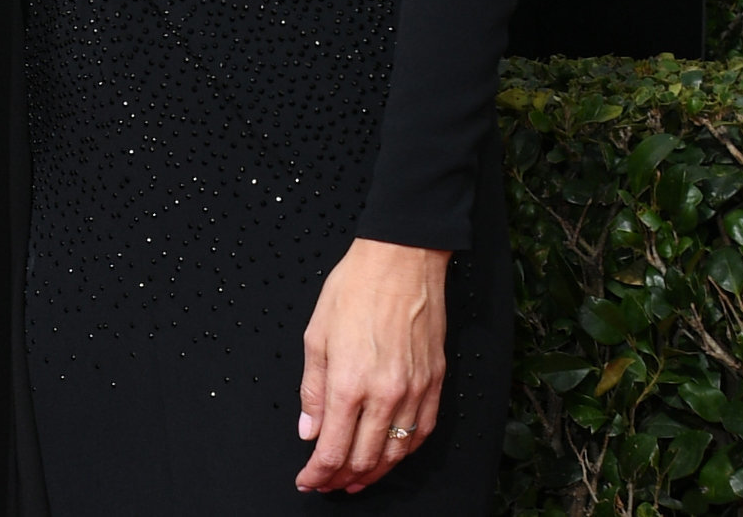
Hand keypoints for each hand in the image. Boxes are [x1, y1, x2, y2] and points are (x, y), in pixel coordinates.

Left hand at [297, 238, 448, 494]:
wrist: (402, 258)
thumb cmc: (356, 287)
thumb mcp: (316, 335)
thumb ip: (312, 390)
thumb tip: (309, 431)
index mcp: (349, 383)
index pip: (332, 450)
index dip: (317, 474)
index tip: (307, 480)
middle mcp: (385, 394)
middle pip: (363, 459)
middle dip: (340, 479)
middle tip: (326, 483)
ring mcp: (415, 390)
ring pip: (396, 453)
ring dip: (373, 472)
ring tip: (355, 479)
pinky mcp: (436, 382)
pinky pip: (422, 432)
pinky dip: (405, 452)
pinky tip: (391, 455)